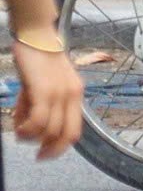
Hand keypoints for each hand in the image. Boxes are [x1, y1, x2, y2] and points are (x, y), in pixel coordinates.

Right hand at [12, 41, 81, 159]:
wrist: (37, 34)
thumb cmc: (38, 60)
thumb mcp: (44, 85)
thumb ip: (41, 105)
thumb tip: (28, 127)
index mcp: (76, 95)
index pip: (75, 131)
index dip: (60, 148)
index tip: (43, 154)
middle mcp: (72, 95)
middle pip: (66, 136)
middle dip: (50, 150)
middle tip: (35, 155)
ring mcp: (60, 93)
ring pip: (49, 130)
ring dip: (32, 138)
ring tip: (20, 131)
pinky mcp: (44, 90)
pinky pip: (39, 120)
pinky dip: (27, 129)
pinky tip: (18, 127)